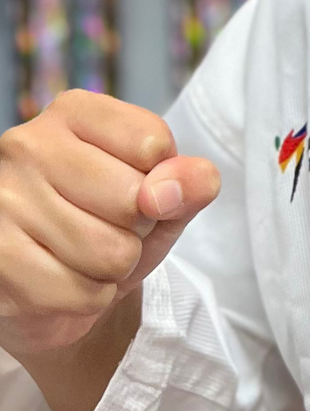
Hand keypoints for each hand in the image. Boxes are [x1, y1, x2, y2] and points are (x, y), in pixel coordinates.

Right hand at [0, 89, 219, 361]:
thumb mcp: (166, 196)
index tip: (137, 188)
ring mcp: (2, 200)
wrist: (57, 292)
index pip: (153, 143)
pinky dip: (87, 298)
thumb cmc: (113, 227)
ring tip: (86, 256)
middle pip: (132, 198)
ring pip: (109, 251)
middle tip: (108, 228)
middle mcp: (28, 145)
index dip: (162, 182)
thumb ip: (189, 181)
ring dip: (113, 268)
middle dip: (137, 228)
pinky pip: (79, 292)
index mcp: (74, 111)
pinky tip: (64, 281)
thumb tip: (170, 191)